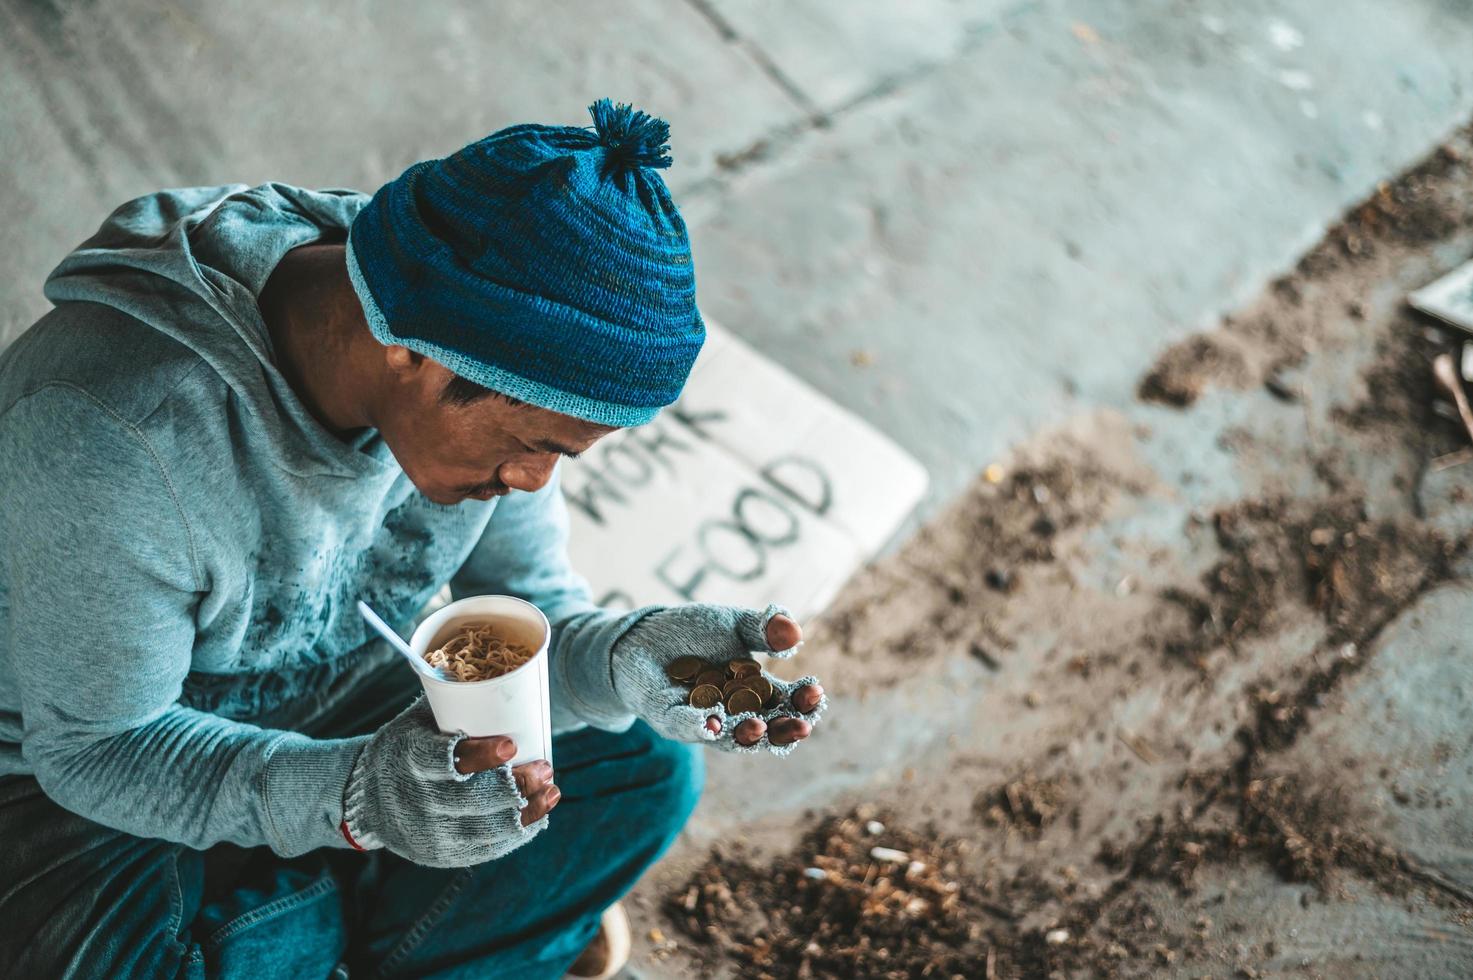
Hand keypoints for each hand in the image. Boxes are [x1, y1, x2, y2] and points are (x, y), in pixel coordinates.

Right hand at [342, 699, 556, 866]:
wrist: (365, 796)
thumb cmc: (406, 747)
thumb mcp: (418, 721)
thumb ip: (453, 703)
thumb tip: (502, 671)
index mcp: (409, 758)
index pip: (444, 760)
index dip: (480, 754)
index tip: (511, 744)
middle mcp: (416, 799)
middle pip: (472, 799)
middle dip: (516, 784)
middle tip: (544, 768)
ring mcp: (428, 832)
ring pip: (484, 829)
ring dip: (525, 811)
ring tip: (551, 792)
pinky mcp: (440, 855)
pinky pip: (484, 850)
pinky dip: (515, 834)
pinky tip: (537, 817)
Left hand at [611, 603, 826, 755]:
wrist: (641, 636)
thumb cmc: (692, 632)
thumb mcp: (733, 623)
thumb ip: (763, 628)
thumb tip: (796, 633)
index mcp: (753, 691)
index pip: (786, 703)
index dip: (803, 701)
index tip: (816, 691)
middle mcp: (733, 712)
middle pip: (765, 729)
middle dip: (784, 729)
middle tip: (803, 725)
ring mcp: (702, 719)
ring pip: (728, 737)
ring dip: (745, 736)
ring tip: (758, 728)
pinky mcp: (669, 718)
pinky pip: (686, 726)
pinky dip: (699, 725)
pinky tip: (712, 722)